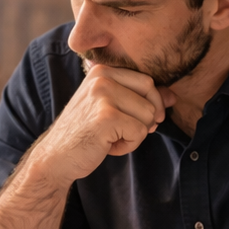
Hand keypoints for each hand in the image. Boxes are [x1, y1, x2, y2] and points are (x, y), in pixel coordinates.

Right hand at [23, 64, 166, 186]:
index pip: (147, 81)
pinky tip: (108, 146)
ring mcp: (103, 96)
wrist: (56, 158)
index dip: (149, 105)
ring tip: (111, 138)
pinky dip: (128, 146)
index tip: (135, 121)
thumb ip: (139, 99)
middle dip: (145, 119)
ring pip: (148, 115)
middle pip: (151, 96)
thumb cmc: (85, 134)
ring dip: (135, 135)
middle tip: (124, 132)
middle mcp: (101, 78)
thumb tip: (173, 97)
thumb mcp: (111, 109)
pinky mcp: (106, 117)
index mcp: (102, 70)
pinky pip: (139, 132)